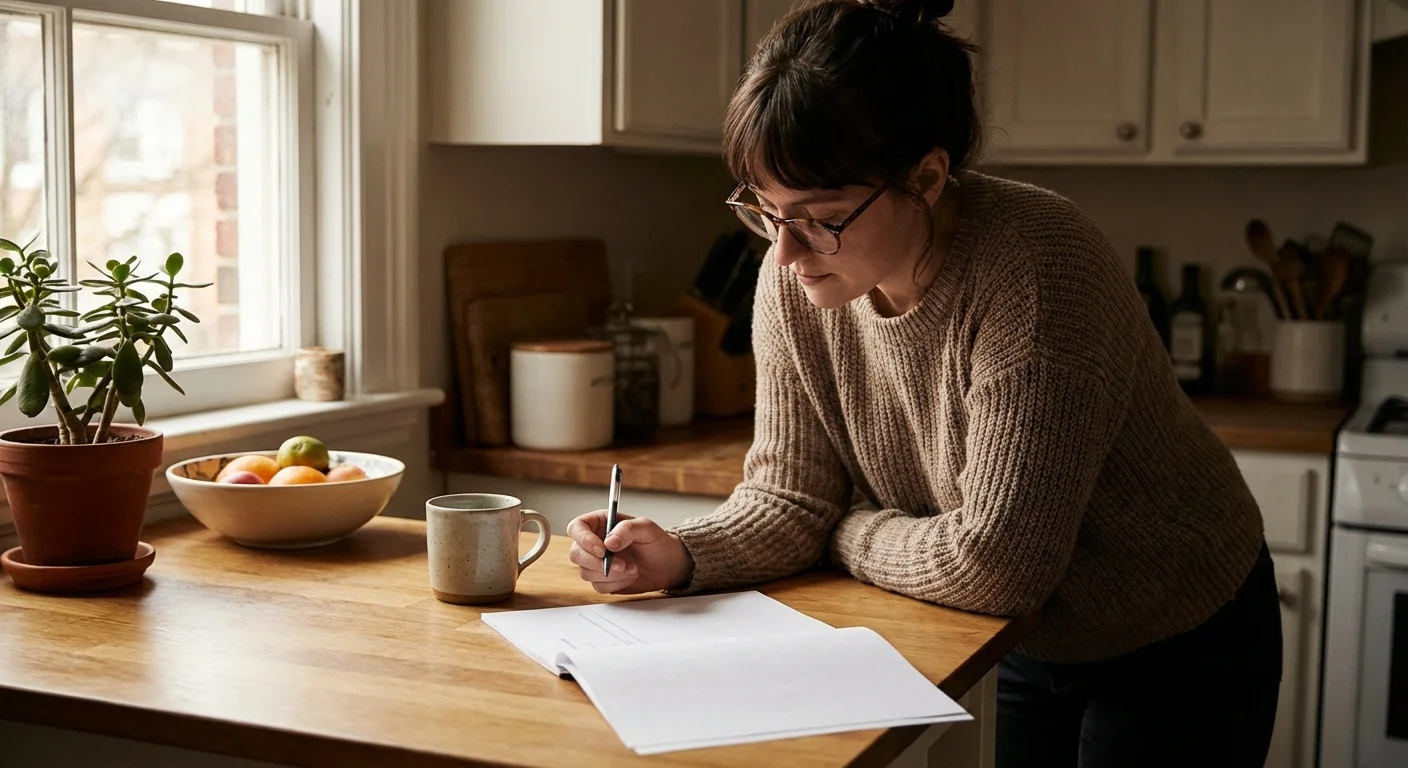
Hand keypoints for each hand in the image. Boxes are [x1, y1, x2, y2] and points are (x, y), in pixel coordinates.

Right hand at [566, 510, 693, 593]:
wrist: (667, 564)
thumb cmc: (657, 541)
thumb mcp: (646, 528)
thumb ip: (627, 529)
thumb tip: (608, 542)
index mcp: (600, 523)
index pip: (577, 528)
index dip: (583, 539)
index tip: (602, 549)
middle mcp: (594, 542)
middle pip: (576, 553)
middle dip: (597, 562)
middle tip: (621, 564)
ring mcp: (596, 562)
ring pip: (585, 572)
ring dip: (610, 574)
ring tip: (632, 568)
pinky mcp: (602, 580)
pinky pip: (598, 586)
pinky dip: (615, 583)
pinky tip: (629, 576)